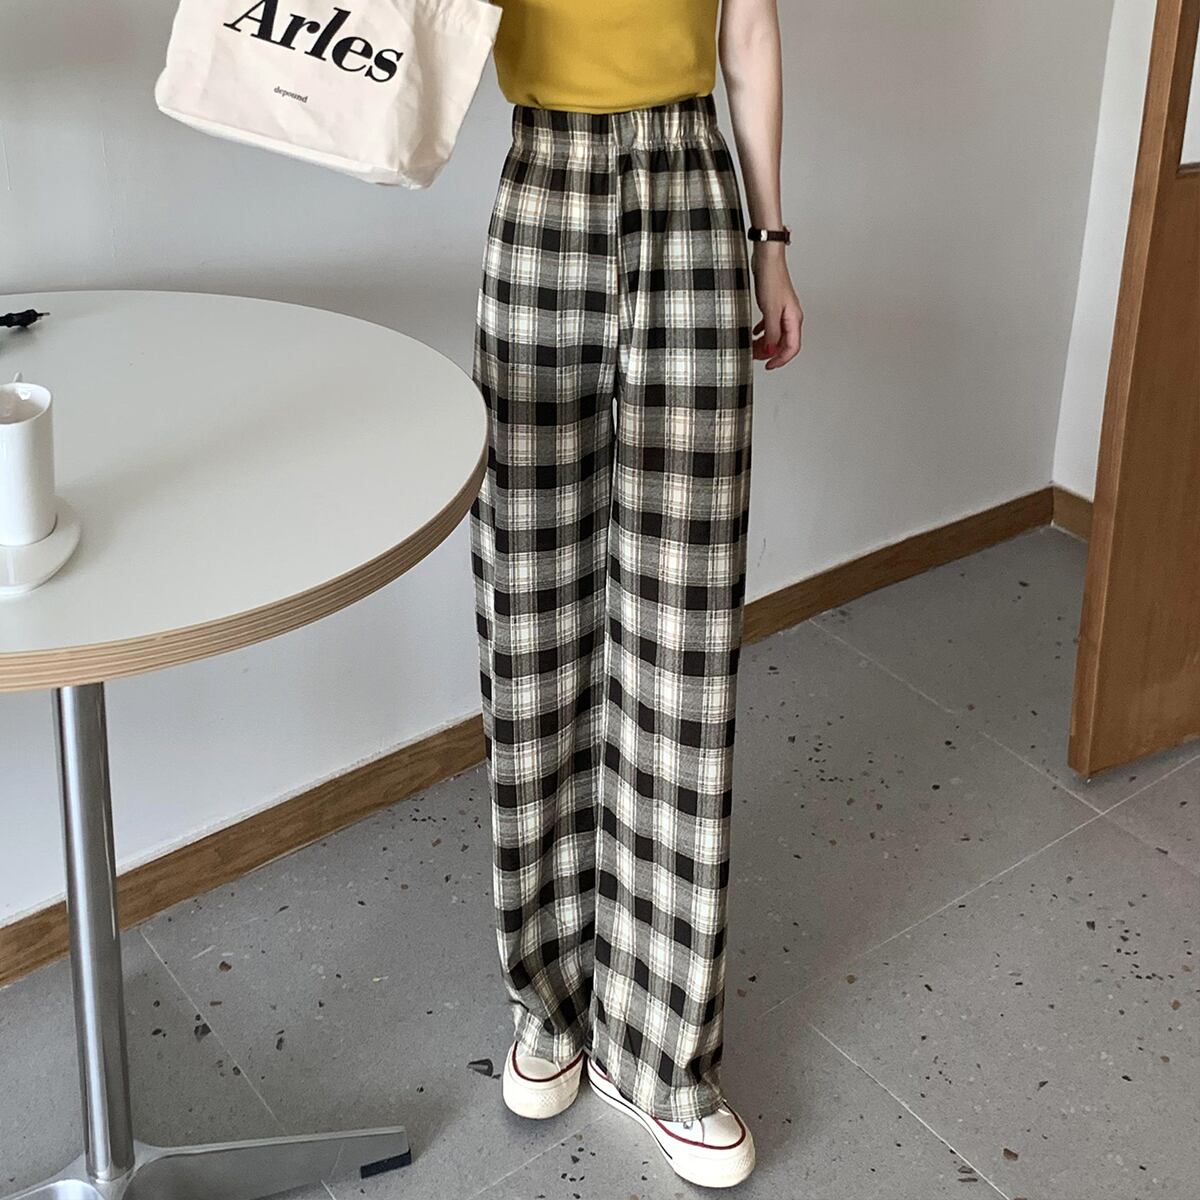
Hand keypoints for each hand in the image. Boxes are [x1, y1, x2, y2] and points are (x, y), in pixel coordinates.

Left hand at [750, 244, 802, 369]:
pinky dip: (762, 332)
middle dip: (769, 353)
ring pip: (775, 334)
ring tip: (751, 346)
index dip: (780, 360)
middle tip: (754, 356)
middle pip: (783, 343)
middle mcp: (791, 316)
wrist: (767, 258)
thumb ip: (771, 334)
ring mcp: (782, 310)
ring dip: (764, 343)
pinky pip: (770, 324)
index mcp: (794, 319)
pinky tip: (754, 333)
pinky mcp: (773, 305)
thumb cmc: (772, 279)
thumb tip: (770, 351)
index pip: (792, 348)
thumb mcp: (770, 312)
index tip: (768, 366)